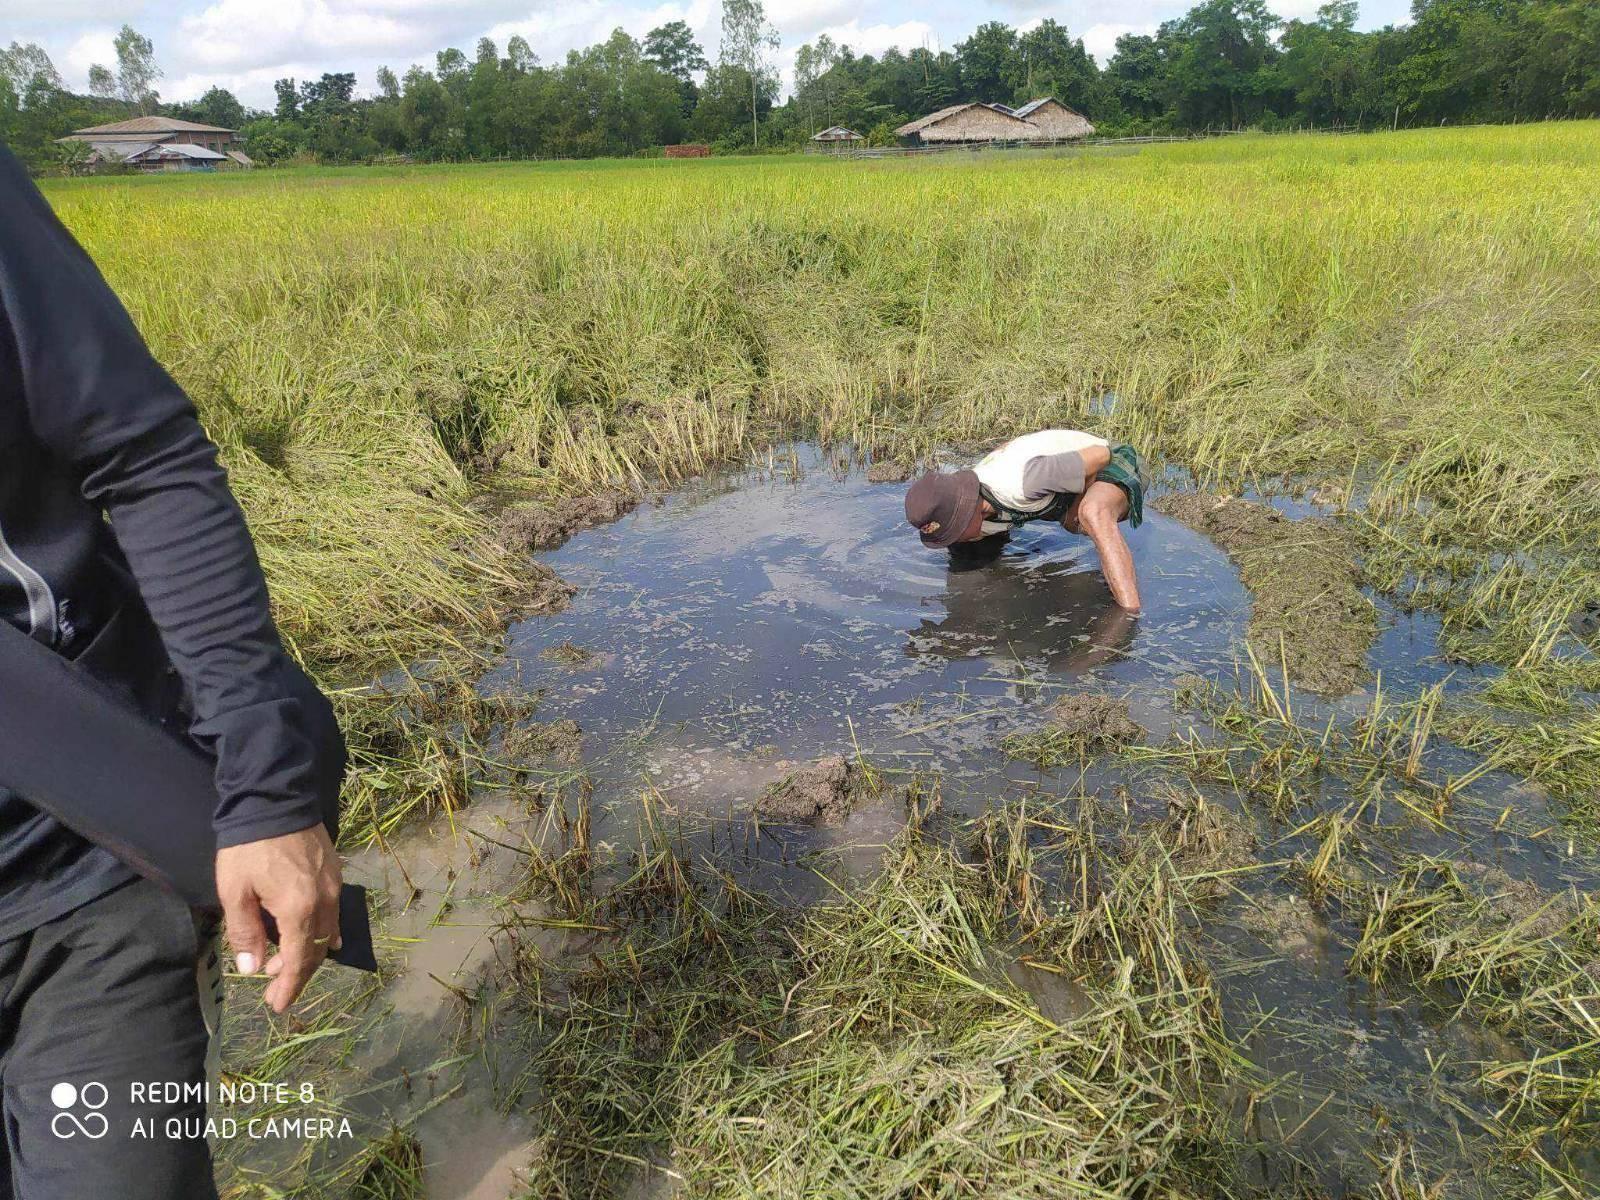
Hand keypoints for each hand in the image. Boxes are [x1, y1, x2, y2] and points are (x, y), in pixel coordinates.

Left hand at [217, 825, 342, 1012]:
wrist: (275, 801)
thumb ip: (245, 933)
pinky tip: (310, 935)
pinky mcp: (335, 875)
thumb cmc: (249, 848)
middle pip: (318, 951)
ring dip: (308, 953)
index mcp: (299, 910)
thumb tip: (252, 969)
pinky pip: (333, 914)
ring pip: (328, 933)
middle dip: (297, 974)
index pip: (300, 961)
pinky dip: (320, 932)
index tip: (278, 1006)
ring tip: (283, 959)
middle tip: (273, 987)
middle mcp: (325, 902)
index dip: (289, 987)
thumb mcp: (235, 892)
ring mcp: (334, 887)